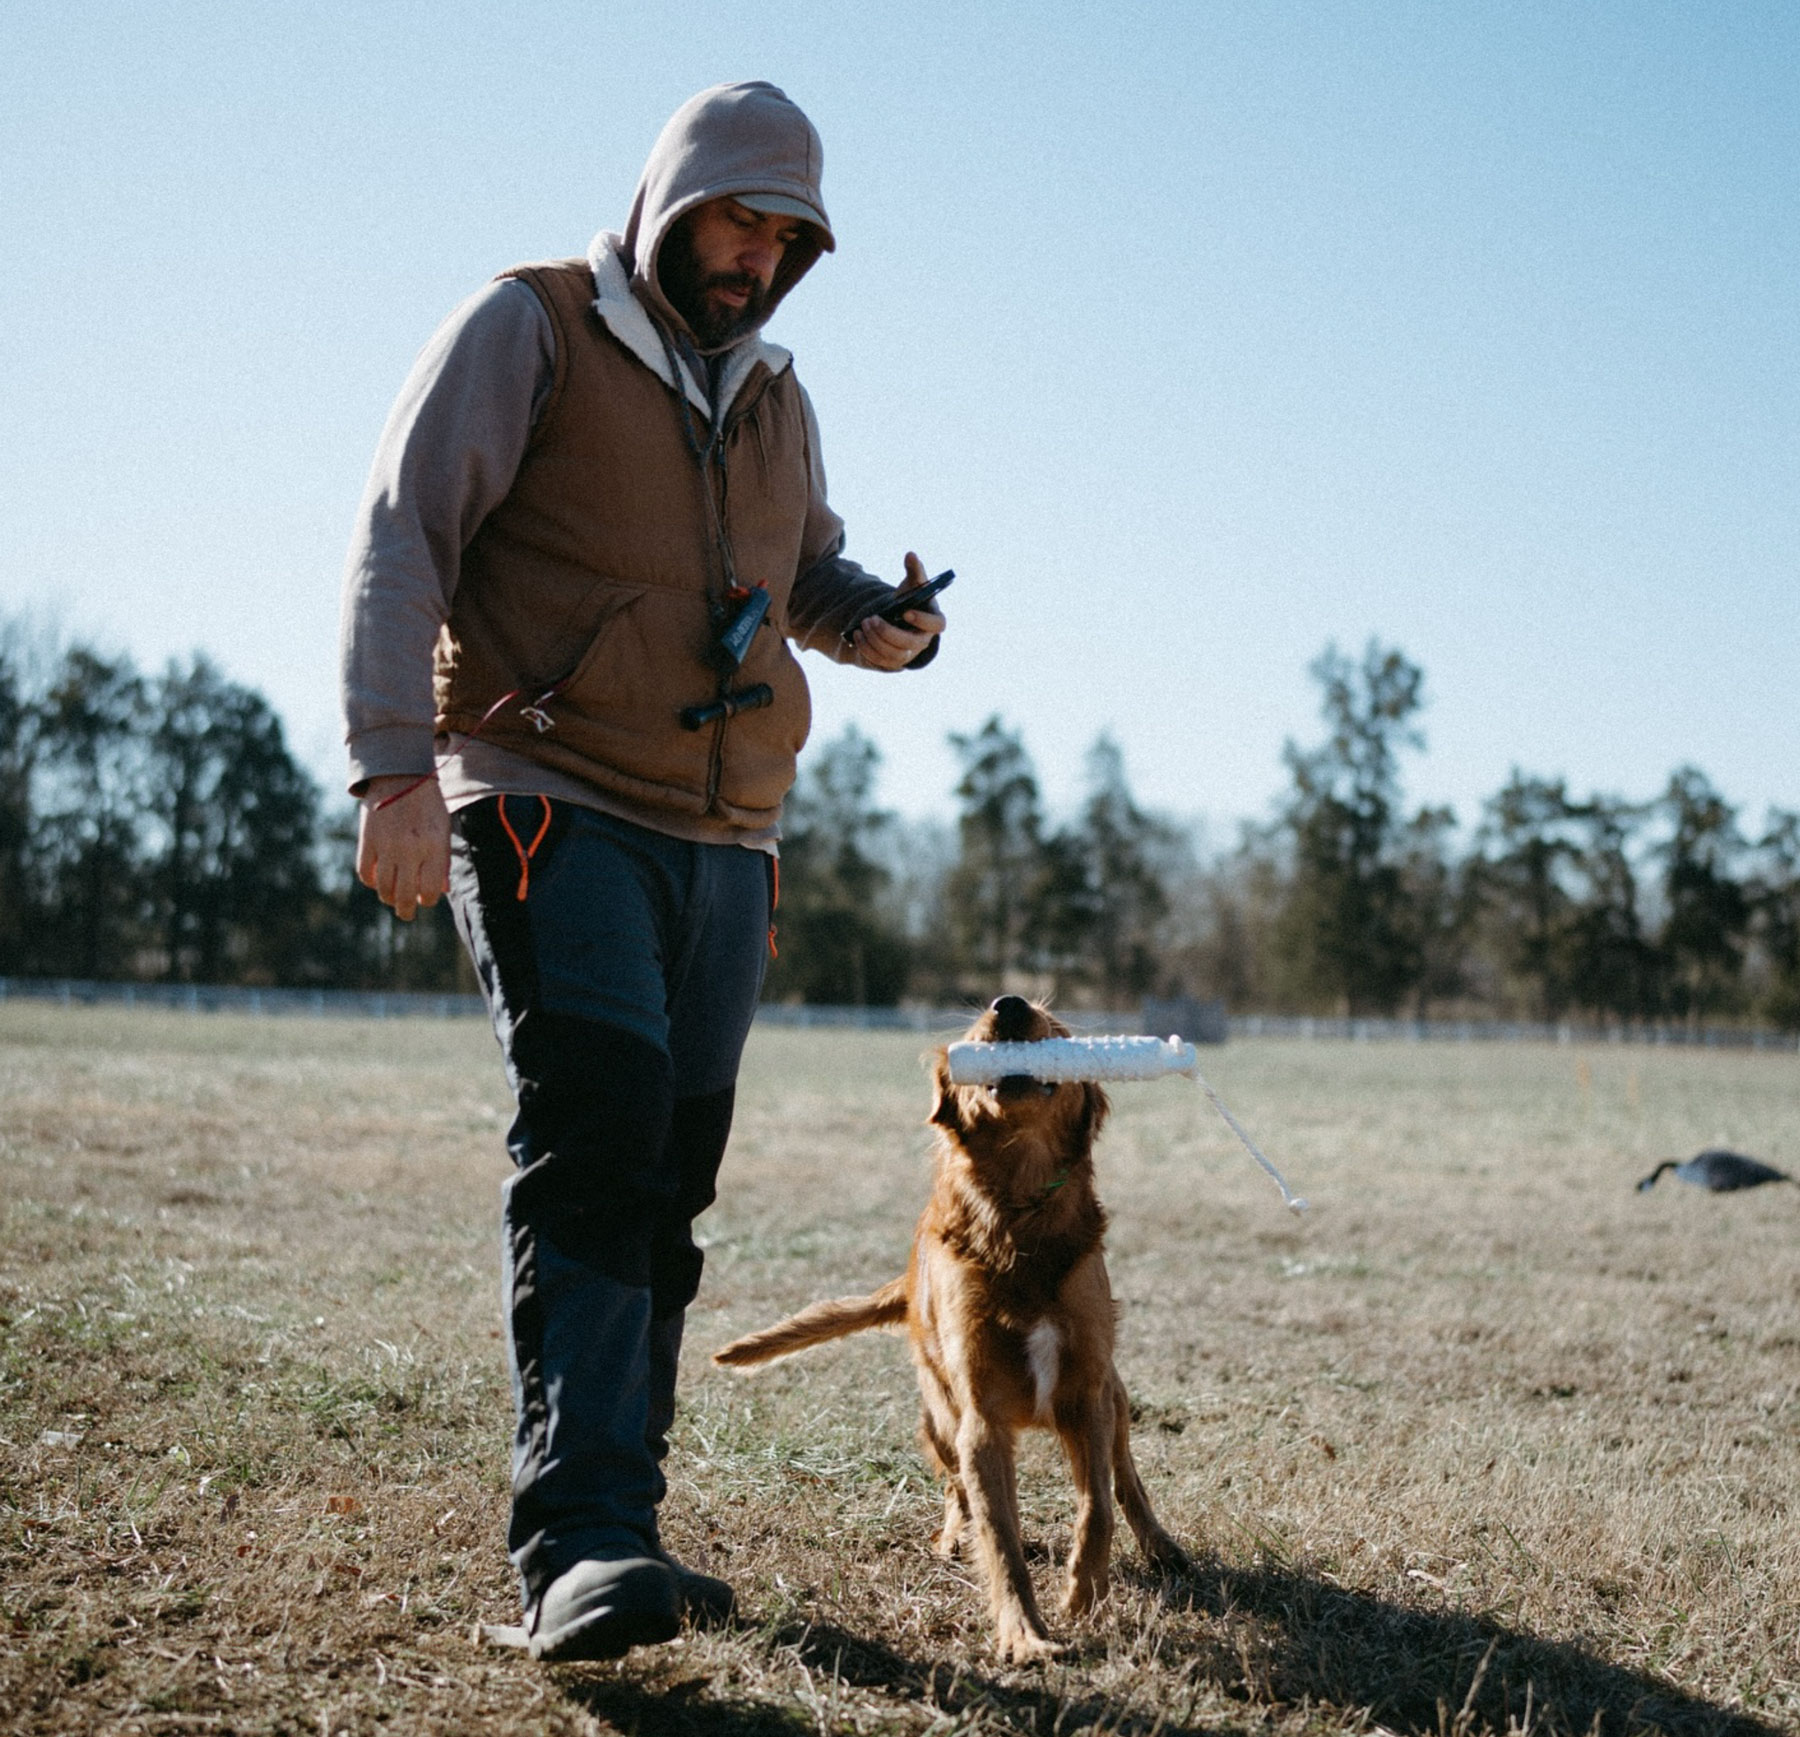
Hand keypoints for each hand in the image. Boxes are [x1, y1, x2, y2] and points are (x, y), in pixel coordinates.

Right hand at [356, 774, 451, 921]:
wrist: (400, 774)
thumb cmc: (428, 803)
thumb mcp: (443, 828)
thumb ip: (442, 859)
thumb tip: (440, 890)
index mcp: (434, 846)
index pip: (429, 890)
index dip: (427, 900)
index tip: (425, 900)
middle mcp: (410, 849)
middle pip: (405, 895)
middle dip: (406, 909)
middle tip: (406, 912)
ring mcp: (386, 845)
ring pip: (384, 888)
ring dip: (388, 898)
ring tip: (392, 899)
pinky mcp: (367, 840)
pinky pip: (365, 873)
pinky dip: (371, 881)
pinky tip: (377, 881)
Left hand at [848, 551, 946, 670]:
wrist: (899, 618)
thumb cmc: (911, 599)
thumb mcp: (913, 584)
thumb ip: (915, 570)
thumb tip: (910, 554)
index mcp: (933, 621)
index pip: (937, 625)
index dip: (922, 620)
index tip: (905, 611)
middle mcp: (923, 641)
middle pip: (910, 643)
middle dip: (888, 632)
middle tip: (871, 618)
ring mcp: (909, 654)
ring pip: (894, 655)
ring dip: (876, 640)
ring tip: (863, 623)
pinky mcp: (893, 662)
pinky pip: (881, 661)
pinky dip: (867, 649)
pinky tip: (857, 635)